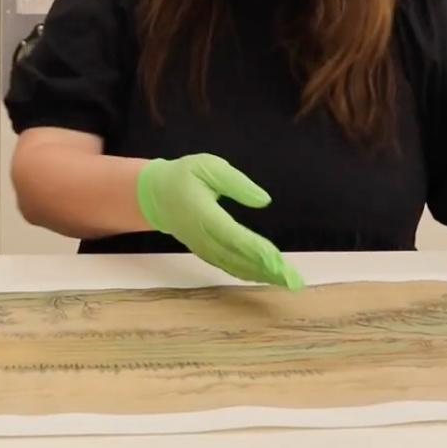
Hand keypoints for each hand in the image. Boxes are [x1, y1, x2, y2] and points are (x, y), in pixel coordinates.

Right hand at [137, 154, 303, 289]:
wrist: (154, 194)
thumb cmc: (183, 176)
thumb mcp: (208, 166)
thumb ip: (236, 183)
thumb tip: (263, 200)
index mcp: (203, 214)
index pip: (233, 236)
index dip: (256, 250)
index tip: (278, 260)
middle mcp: (202, 236)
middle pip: (237, 257)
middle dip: (266, 269)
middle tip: (292, 280)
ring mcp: (202, 247)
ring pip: (233, 265)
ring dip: (260, 275)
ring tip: (286, 281)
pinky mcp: (204, 252)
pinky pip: (227, 266)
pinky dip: (247, 273)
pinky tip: (265, 276)